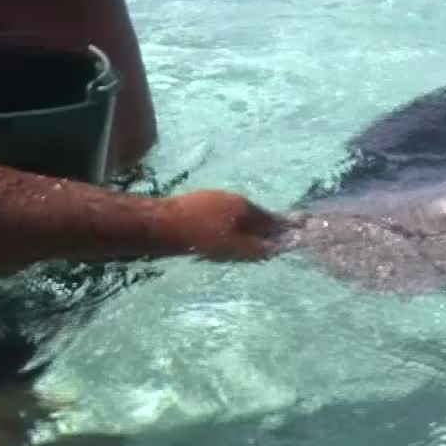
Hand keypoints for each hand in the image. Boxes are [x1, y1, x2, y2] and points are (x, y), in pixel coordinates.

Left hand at [157, 189, 279, 262]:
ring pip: (234, 215)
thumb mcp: (233, 247)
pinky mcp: (195, 204)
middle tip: (264, 246)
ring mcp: (211, 198)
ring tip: (241, 245)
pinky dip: (225, 227)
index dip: (279, 230)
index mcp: (244, 205)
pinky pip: (219, 217)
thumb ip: (257, 248)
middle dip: (260, 229)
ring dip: (241, 229)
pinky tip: (218, 238)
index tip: (286, 241)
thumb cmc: (200, 237)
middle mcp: (231, 197)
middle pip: (252, 216)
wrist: (158, 224)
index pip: (270, 218)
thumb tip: (277, 248)